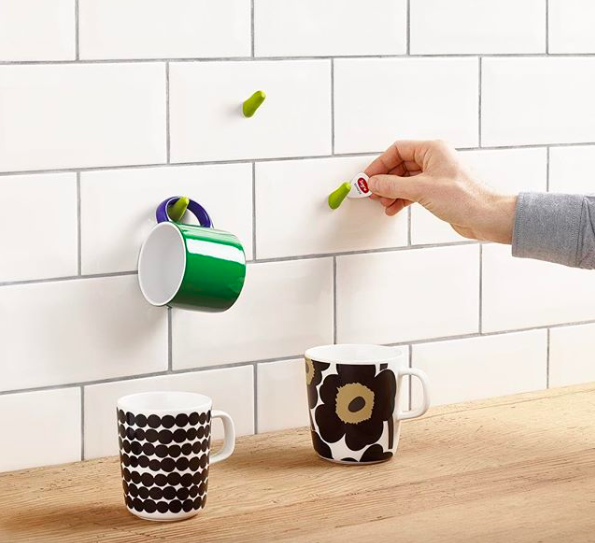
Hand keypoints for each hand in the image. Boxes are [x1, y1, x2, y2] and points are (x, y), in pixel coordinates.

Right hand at [364, 140, 516, 243]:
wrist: (488, 217)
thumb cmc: (466, 198)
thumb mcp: (421, 189)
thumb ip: (393, 186)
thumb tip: (373, 183)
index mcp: (432, 150)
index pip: (398, 150)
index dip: (380, 164)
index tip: (368, 178)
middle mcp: (434, 160)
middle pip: (400, 165)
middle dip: (384, 179)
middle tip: (372, 192)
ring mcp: (436, 176)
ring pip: (405, 180)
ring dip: (391, 191)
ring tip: (382, 202)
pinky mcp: (437, 192)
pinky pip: (412, 191)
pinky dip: (401, 199)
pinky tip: (393, 208)